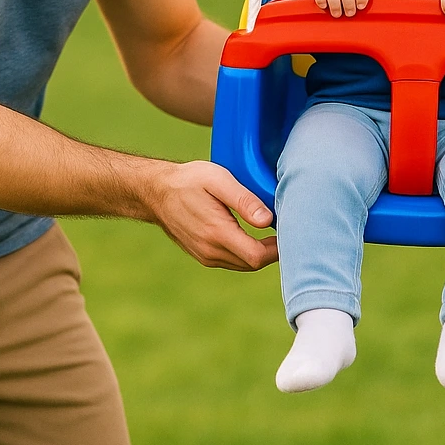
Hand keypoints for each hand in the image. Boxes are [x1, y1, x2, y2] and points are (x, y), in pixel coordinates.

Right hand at [146, 160, 278, 270]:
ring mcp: (205, 256)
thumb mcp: (218, 180)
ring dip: (259, 253)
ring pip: (243, 264)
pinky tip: (253, 236)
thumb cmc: (189, 180)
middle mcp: (210, 251)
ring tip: (273, 233)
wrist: (156, 191)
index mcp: (217, 233)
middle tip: (285, 230)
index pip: (257, 256)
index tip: (288, 231)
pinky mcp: (202, 255)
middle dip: (272, 251)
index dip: (277, 248)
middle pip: (252, 264)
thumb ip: (244, 200)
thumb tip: (268, 220)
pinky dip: (246, 253)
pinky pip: (232, 261)